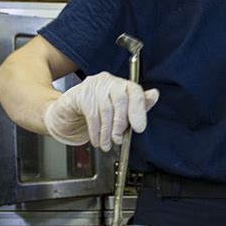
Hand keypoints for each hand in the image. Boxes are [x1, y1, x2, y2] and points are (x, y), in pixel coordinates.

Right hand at [43, 72, 158, 151]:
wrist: (70, 109)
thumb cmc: (99, 109)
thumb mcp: (120, 110)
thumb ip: (138, 105)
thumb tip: (154, 95)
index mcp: (123, 84)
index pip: (135, 92)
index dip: (139, 110)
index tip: (139, 128)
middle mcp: (109, 81)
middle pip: (120, 101)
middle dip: (121, 124)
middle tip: (119, 140)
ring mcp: (94, 86)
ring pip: (105, 110)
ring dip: (107, 132)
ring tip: (107, 144)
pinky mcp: (80, 94)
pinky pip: (91, 115)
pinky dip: (95, 131)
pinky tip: (97, 140)